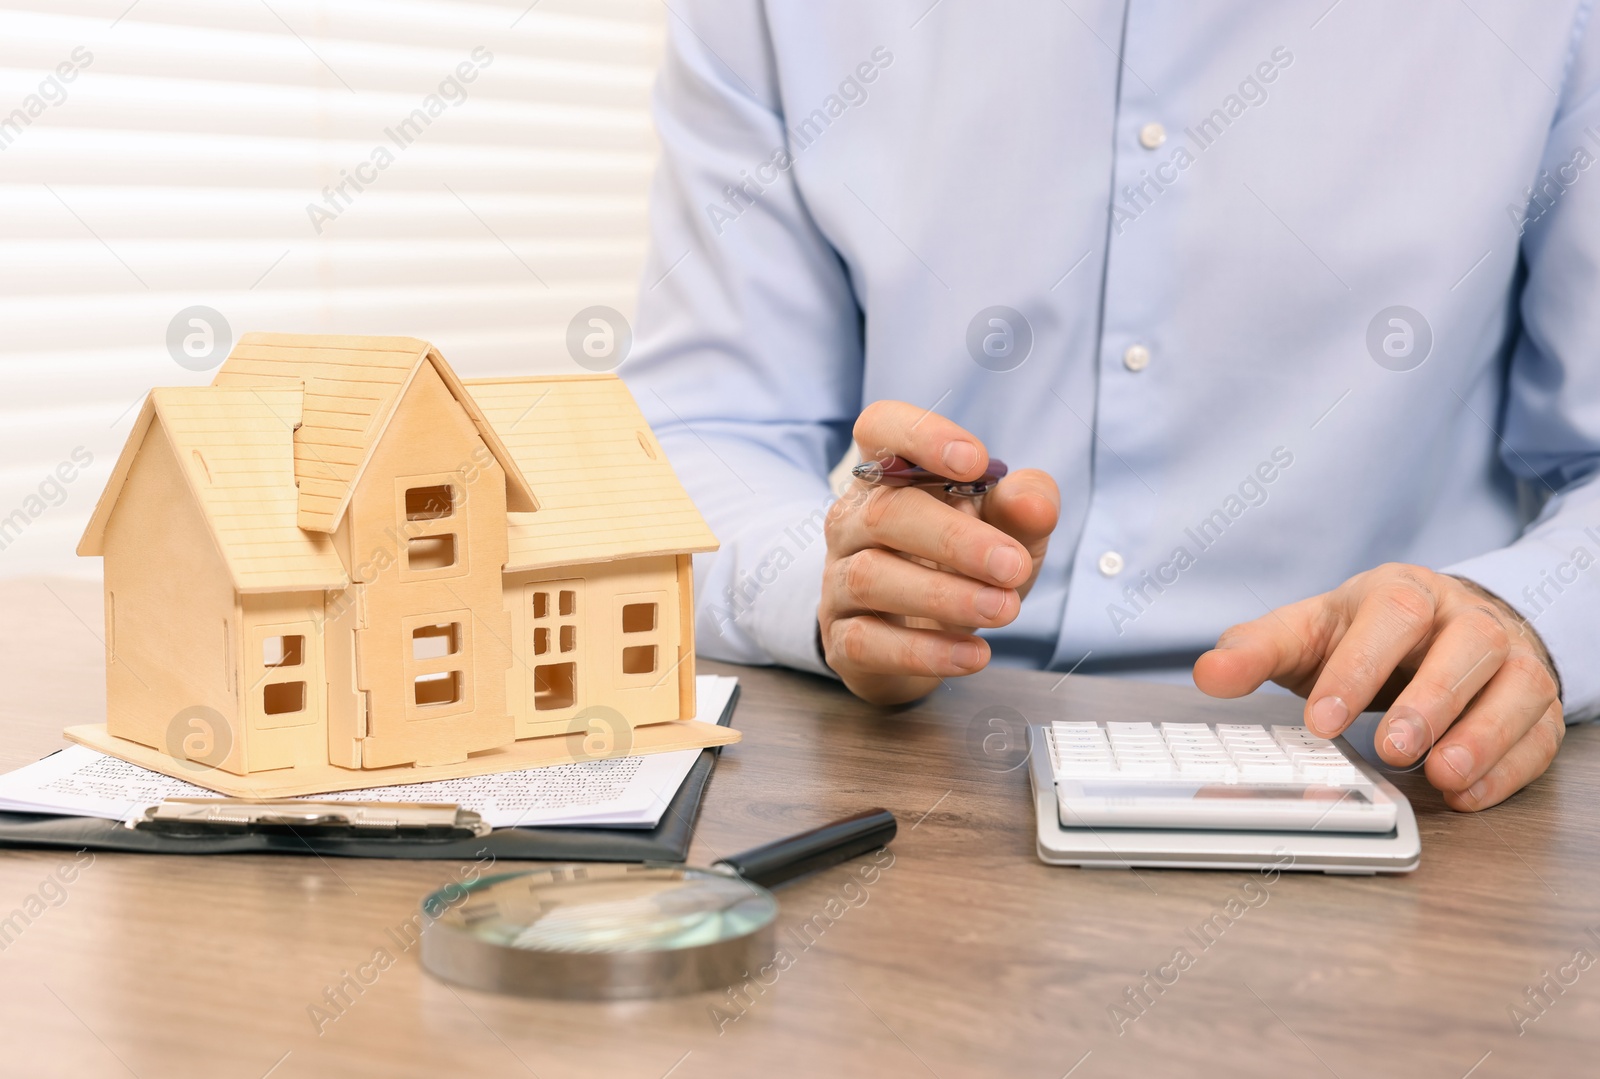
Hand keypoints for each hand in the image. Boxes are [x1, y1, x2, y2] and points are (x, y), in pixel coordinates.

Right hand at [820, 401, 1059, 704]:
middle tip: (1012, 565)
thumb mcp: (1007, 529)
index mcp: (887, 475)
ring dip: (944, 596)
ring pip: (872, 577)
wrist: (926, 638)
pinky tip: (974, 653)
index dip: (920, 435)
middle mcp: (852, 520)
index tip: (976, 462)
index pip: (880, 427)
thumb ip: (1025, 506)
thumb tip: (1033, 502)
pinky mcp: (843, 639)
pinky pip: (868, 641)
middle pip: (885, 513)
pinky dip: (925, 650)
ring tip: (1005, 610)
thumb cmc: (964, 566)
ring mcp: (839, 580)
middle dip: (955, 539)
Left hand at [1192, 563, 1563, 810]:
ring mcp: (1511, 658)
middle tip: (1390, 749)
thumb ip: (1257, 650)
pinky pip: (1539, 731)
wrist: (1443, 624)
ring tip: (1440, 775)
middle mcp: (1465, 619)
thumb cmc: (1365, 634)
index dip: (1358, 668)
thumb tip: (1209, 673)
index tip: (1321, 721)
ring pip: (1517, 687)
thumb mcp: (1307, 632)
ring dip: (1482, 735)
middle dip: (1429, 701)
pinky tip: (1468, 794)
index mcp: (1402, 593)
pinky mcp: (1536, 702)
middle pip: (1466, 647)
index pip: (1391, 617)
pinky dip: (1510, 767)